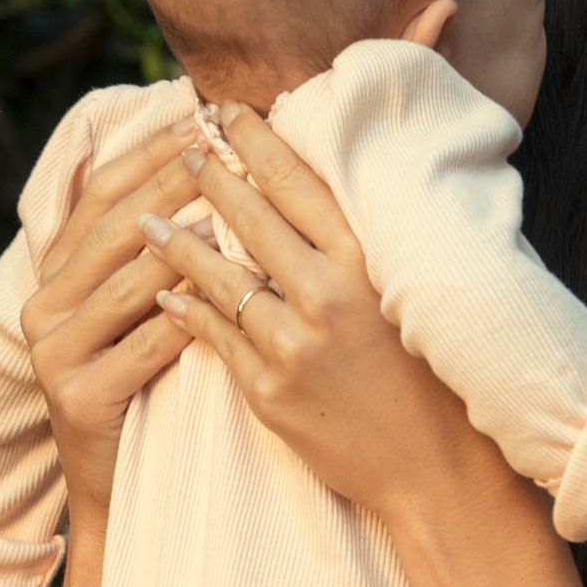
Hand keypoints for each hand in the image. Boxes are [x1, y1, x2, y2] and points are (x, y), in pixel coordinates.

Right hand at [19, 116, 207, 522]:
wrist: (114, 493)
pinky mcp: (80, 398)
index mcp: (53, 279)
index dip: (146, 154)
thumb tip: (196, 166)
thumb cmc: (143, 393)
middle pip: (115, 231)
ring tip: (233, 204)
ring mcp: (55, 356)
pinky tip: (230, 289)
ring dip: (185, 242)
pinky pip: (146, 343)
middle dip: (170, 183)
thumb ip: (147, 255)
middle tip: (221, 145)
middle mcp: (43, 310)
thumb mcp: (135, 317)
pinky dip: (191, 313)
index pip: (100, 198)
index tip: (194, 117)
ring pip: (130, 283)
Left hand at [145, 103, 586, 586]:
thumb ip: (384, 246)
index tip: (227, 112)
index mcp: (371, 262)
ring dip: (177, 242)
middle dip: (210, 174)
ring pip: (220, 277)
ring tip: (144, 218)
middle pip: (252, 217)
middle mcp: (330, 295)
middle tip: (179, 142)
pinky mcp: (271, 392)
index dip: (258, 142)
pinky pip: (216, 339)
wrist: (441, 474)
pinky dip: (188, 311)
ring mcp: (295, 345)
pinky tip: (166, 293)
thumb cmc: (442, 383)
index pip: (301, 182)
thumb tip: (358, 192)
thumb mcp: (423, 298)